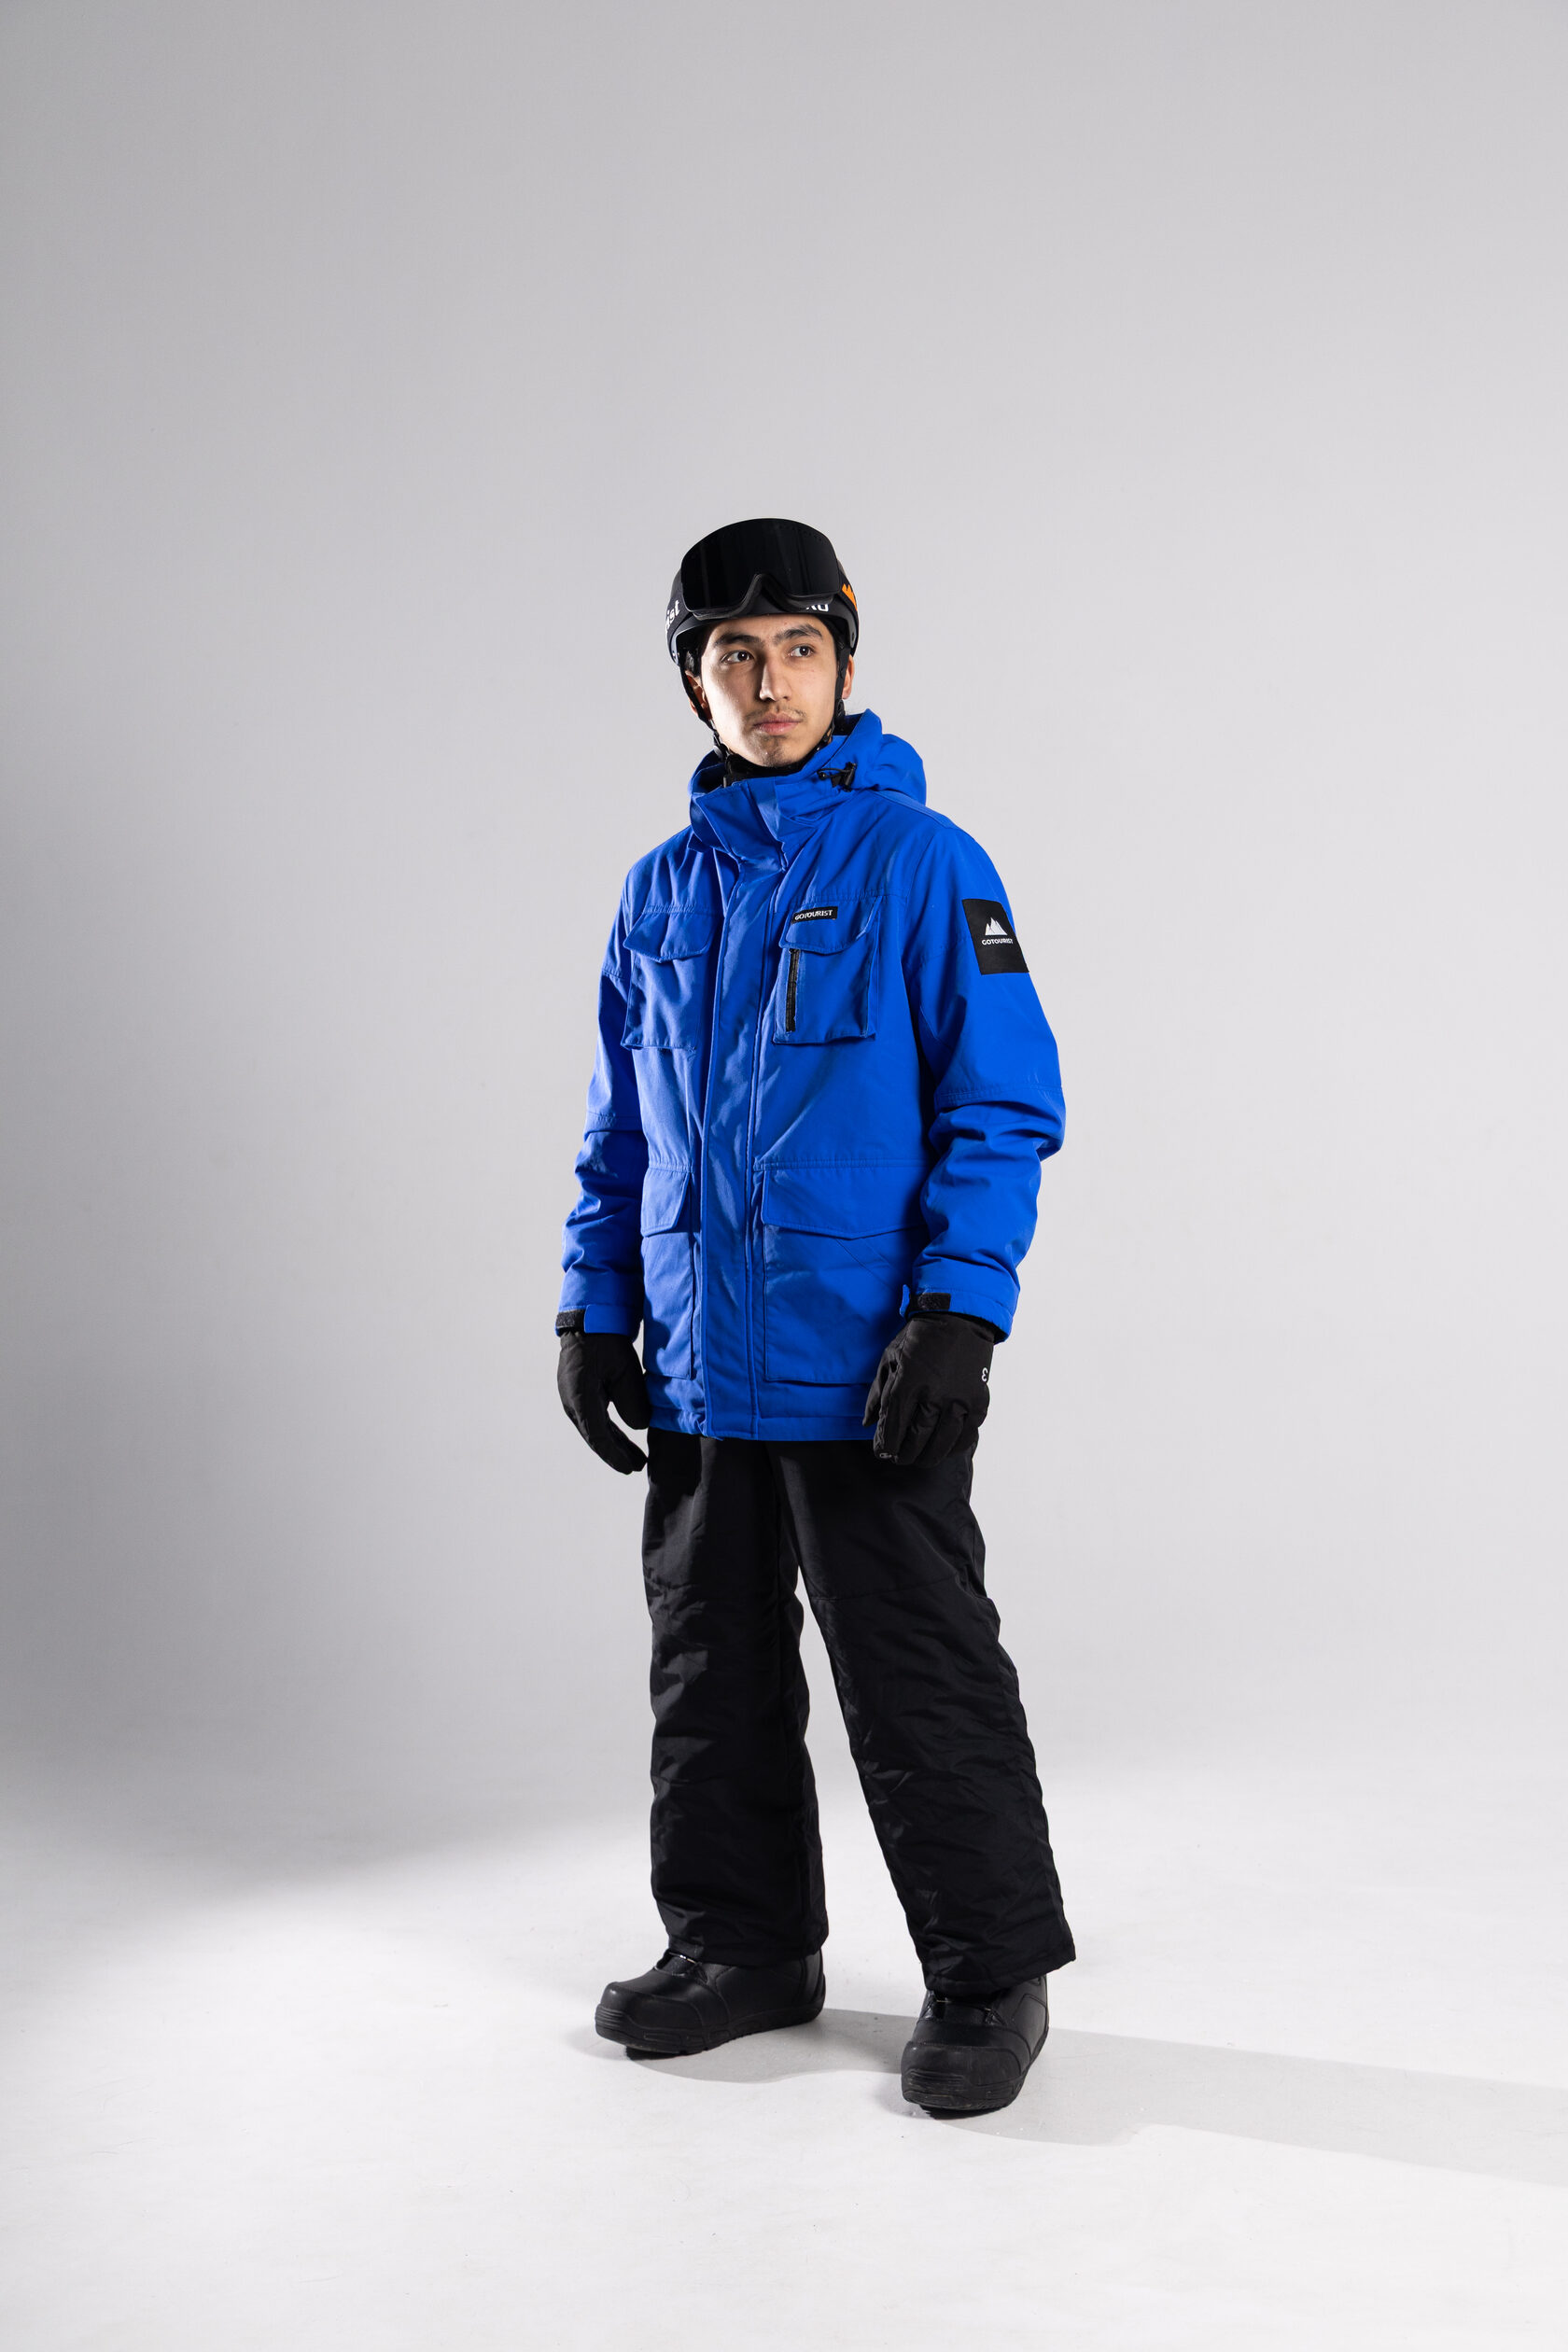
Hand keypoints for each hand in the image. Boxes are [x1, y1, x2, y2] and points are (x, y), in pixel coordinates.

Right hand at [556, 1318, 650, 1472]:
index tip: (631, 1469)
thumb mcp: (625, 1371)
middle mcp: (572, 1402)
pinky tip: (622, 1438)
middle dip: (616, 1454)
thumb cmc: (607, 1342)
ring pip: (595, 1428)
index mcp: (581, 1399)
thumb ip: (632, 1402)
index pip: (598, 1437)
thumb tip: (638, 1427)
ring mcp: (573, 1398)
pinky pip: (594, 1417)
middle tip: (637, 1467)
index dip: (615, 1455)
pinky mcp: (578, 1392)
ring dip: (614, 1443)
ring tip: (635, 1458)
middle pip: (595, 1436)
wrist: (588, 1320)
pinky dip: (609, 1430)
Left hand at [863, 1311, 996, 1465]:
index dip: (885, 1445)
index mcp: (908, 1383)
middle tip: (899, 1458)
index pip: (893, 1427)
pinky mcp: (978, 1402)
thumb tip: (868, 1422)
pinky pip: (967, 1435)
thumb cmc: (920, 1338)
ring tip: (920, 1459)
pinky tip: (946, 1449)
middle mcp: (934, 1395)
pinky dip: (955, 1447)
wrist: (959, 1319)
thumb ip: (878, 1392)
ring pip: (941, 1442)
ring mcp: (959, 1400)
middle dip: (904, 1454)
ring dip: (928, 1456)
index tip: (882, 1452)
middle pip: (916, 1439)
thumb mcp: (890, 1358)